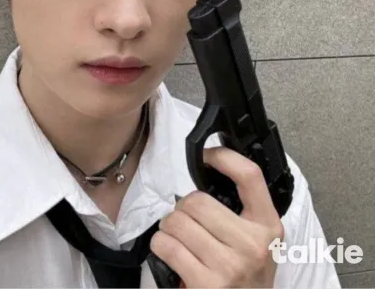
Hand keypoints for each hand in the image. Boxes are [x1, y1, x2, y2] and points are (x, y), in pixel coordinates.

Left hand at [150, 146, 284, 287]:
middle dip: (182, 208)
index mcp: (268, 226)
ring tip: (179, 238)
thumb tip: (208, 172)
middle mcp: (253, 245)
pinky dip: (161, 246)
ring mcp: (230, 266)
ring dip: (168, 227)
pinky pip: (167, 246)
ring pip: (177, 221)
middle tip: (186, 220)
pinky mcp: (206, 285)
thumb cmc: (246, 276)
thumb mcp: (257, 241)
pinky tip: (172, 254)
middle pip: (197, 200)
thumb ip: (241, 212)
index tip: (206, 155)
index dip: (224, 156)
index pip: (250, 176)